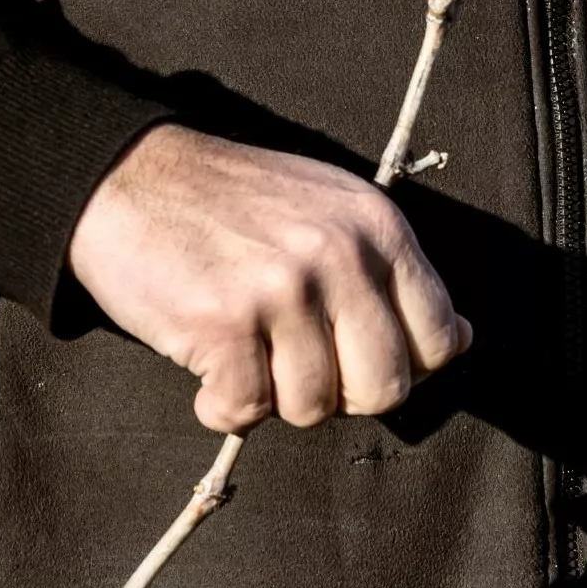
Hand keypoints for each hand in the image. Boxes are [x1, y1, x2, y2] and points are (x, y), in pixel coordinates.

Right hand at [67, 124, 472, 432]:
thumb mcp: (329, 209)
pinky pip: (243, 412)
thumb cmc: (230, 199)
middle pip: (384, 387)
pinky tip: (205, 360)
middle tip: (292, 358)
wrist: (127, 175)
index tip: (354, 356)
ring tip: (243, 344)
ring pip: (312, 408)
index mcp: (376, 225)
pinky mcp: (224, 324)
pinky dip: (219, 402)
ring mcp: (282, 289)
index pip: (437, 337)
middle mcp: (339, 254)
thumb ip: (391, 272)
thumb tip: (460, 340)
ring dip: (270, 393)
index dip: (401, 365)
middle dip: (339, 392)